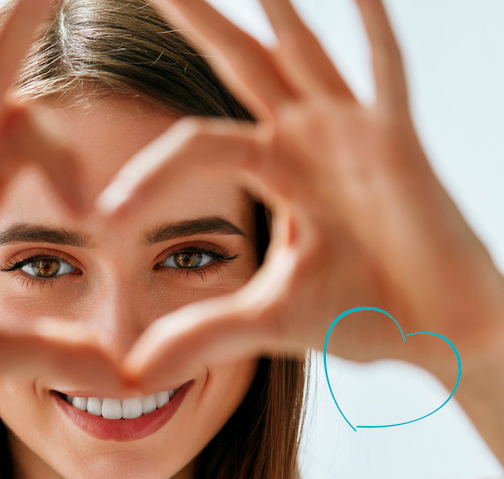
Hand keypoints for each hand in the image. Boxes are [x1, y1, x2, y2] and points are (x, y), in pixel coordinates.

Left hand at [98, 0, 503, 392]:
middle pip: (238, 63)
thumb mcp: (265, 322)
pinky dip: (372, 33)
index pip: (194, 147)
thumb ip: (199, 336)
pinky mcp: (398, 144)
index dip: (149, 176)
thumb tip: (130, 374)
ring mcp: (352, 134)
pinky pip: (385, 75)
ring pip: (301, 52)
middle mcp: (306, 139)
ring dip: (273, 7)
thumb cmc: (364, 316)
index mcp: (273, 170)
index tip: (106, 216)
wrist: (439, 332)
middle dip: (197, 19)